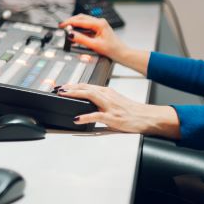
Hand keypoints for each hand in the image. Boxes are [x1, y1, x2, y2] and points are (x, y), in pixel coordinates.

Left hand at [56, 83, 179, 137]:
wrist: (145, 117)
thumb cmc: (130, 110)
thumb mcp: (114, 100)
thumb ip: (100, 99)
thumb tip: (86, 100)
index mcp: (107, 91)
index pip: (86, 85)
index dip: (72, 85)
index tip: (61, 86)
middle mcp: (107, 96)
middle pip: (86, 88)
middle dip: (70, 87)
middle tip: (58, 88)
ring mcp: (109, 106)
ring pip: (90, 96)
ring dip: (75, 95)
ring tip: (63, 95)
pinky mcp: (112, 117)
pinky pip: (96, 116)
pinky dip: (85, 116)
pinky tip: (77, 118)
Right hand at [58, 14, 126, 60]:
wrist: (122, 53)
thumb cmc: (113, 49)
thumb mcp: (95, 45)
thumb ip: (82, 39)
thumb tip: (71, 35)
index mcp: (99, 24)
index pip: (81, 21)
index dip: (69, 23)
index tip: (62, 25)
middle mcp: (99, 22)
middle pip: (81, 18)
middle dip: (71, 21)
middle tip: (62, 26)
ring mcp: (99, 25)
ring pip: (83, 21)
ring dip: (75, 25)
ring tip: (67, 30)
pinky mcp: (98, 29)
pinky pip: (86, 27)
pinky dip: (80, 29)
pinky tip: (75, 34)